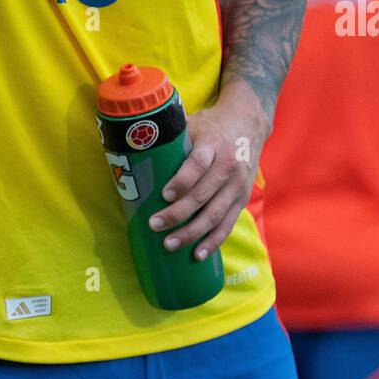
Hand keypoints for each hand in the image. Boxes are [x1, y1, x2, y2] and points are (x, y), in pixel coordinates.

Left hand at [147, 81, 269, 260]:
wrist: (247, 124)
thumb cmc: (210, 126)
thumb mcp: (192, 123)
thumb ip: (170, 136)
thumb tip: (132, 148)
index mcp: (212, 144)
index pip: (198, 164)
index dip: (182, 181)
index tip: (164, 194)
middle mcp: (228, 165)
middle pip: (203, 194)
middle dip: (178, 213)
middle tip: (155, 225)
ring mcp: (237, 185)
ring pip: (214, 214)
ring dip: (191, 232)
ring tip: (169, 244)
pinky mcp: (242, 199)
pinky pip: (227, 224)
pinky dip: (213, 241)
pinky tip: (197, 254)